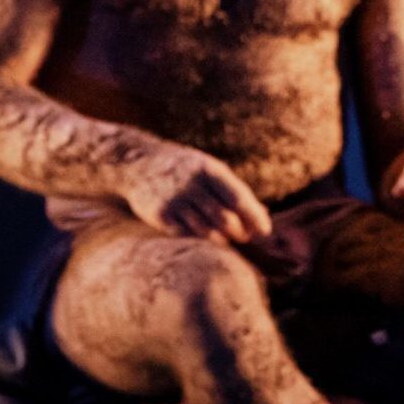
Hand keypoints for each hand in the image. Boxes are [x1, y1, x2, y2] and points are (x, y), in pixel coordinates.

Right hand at [117, 144, 273, 241]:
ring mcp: (175, 199)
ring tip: (228, 240)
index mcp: (209, 169)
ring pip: (205, 229)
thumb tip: (263, 213)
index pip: (238, 197)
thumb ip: (232, 189)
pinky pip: (186, 234)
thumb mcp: (208, 168)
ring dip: (221, 239)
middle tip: (246, 237)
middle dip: (239, 231)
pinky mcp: (160, 215)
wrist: (139, 163)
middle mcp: (193, 184)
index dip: (253, 217)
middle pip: (224, 217)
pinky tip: (205, 240)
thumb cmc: (184, 168)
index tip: (265, 232)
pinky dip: (199, 240)